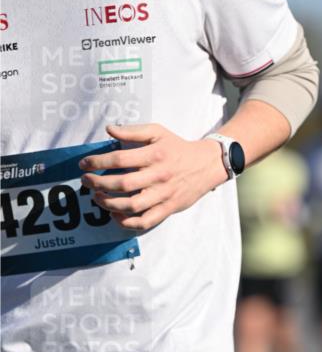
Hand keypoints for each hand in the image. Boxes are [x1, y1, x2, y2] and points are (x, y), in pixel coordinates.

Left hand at [79, 123, 226, 230]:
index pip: (120, 159)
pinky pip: (145, 221)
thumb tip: (109, 129)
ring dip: (109, 203)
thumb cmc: (177, 148)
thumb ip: (133, 131)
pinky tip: (115, 214)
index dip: (98, 162)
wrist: (207, 164)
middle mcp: (158, 175)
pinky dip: (127, 222)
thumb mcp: (158, 132)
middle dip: (98, 183)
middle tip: (86, 181)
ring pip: (132, 205)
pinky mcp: (168, 208)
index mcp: (155, 155)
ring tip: (97, 197)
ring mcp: (163, 194)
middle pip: (122, 183)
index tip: (84, 164)